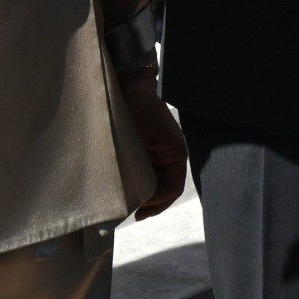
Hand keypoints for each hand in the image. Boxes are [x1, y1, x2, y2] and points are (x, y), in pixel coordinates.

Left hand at [121, 72, 187, 217]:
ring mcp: (155, 156)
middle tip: (133, 213)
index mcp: (175, 153)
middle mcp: (168, 157)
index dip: (159, 202)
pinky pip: (142, 175)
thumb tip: (140, 196)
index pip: (173, 188)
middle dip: (150, 204)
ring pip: (153, 185)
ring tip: (126, 206)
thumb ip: (145, 165)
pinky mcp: (141, 153)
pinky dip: (134, 185)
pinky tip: (122, 191)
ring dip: (142, 196)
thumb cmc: (137, 107)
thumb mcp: (147, 136)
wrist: (126, 85)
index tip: (140, 208)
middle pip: (164, 190)